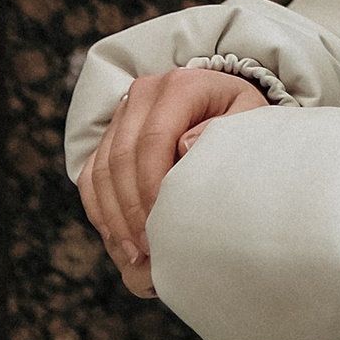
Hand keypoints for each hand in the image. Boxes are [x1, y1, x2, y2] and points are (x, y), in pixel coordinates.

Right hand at [77, 68, 267, 298]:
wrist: (226, 107)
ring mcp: (122, 114)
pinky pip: (90, 176)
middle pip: (122, 157)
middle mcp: (144, 94)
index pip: (153, 138)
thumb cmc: (241, 121)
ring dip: (114, 216)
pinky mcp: (110, 135)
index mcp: (180, 87)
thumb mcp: (248, 122)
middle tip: (148, 248)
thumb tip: (185, 146)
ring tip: (135, 252)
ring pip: (101, 169)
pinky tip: (118, 238)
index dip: (151, 186)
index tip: (162, 225)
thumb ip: (225, 132)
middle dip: (132, 208)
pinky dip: (100, 210)